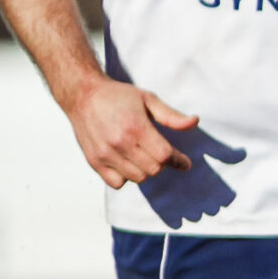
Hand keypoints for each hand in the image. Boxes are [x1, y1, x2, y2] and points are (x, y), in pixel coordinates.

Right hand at [64, 76, 194, 188]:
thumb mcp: (148, 99)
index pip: (164, 156)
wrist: (82, 95)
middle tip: (160, 154)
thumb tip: (195, 122)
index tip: (184, 162)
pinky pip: (117, 183)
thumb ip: (172, 116)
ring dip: (145, 170)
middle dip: (162, 164)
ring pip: (137, 178)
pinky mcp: (93, 161)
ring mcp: (104, 154)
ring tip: (143, 156)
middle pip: (153, 169)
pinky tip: (127, 163)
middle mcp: (119, 143)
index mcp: (136, 127)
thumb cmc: (118, 96)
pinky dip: (126, 177)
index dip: (178, 160)